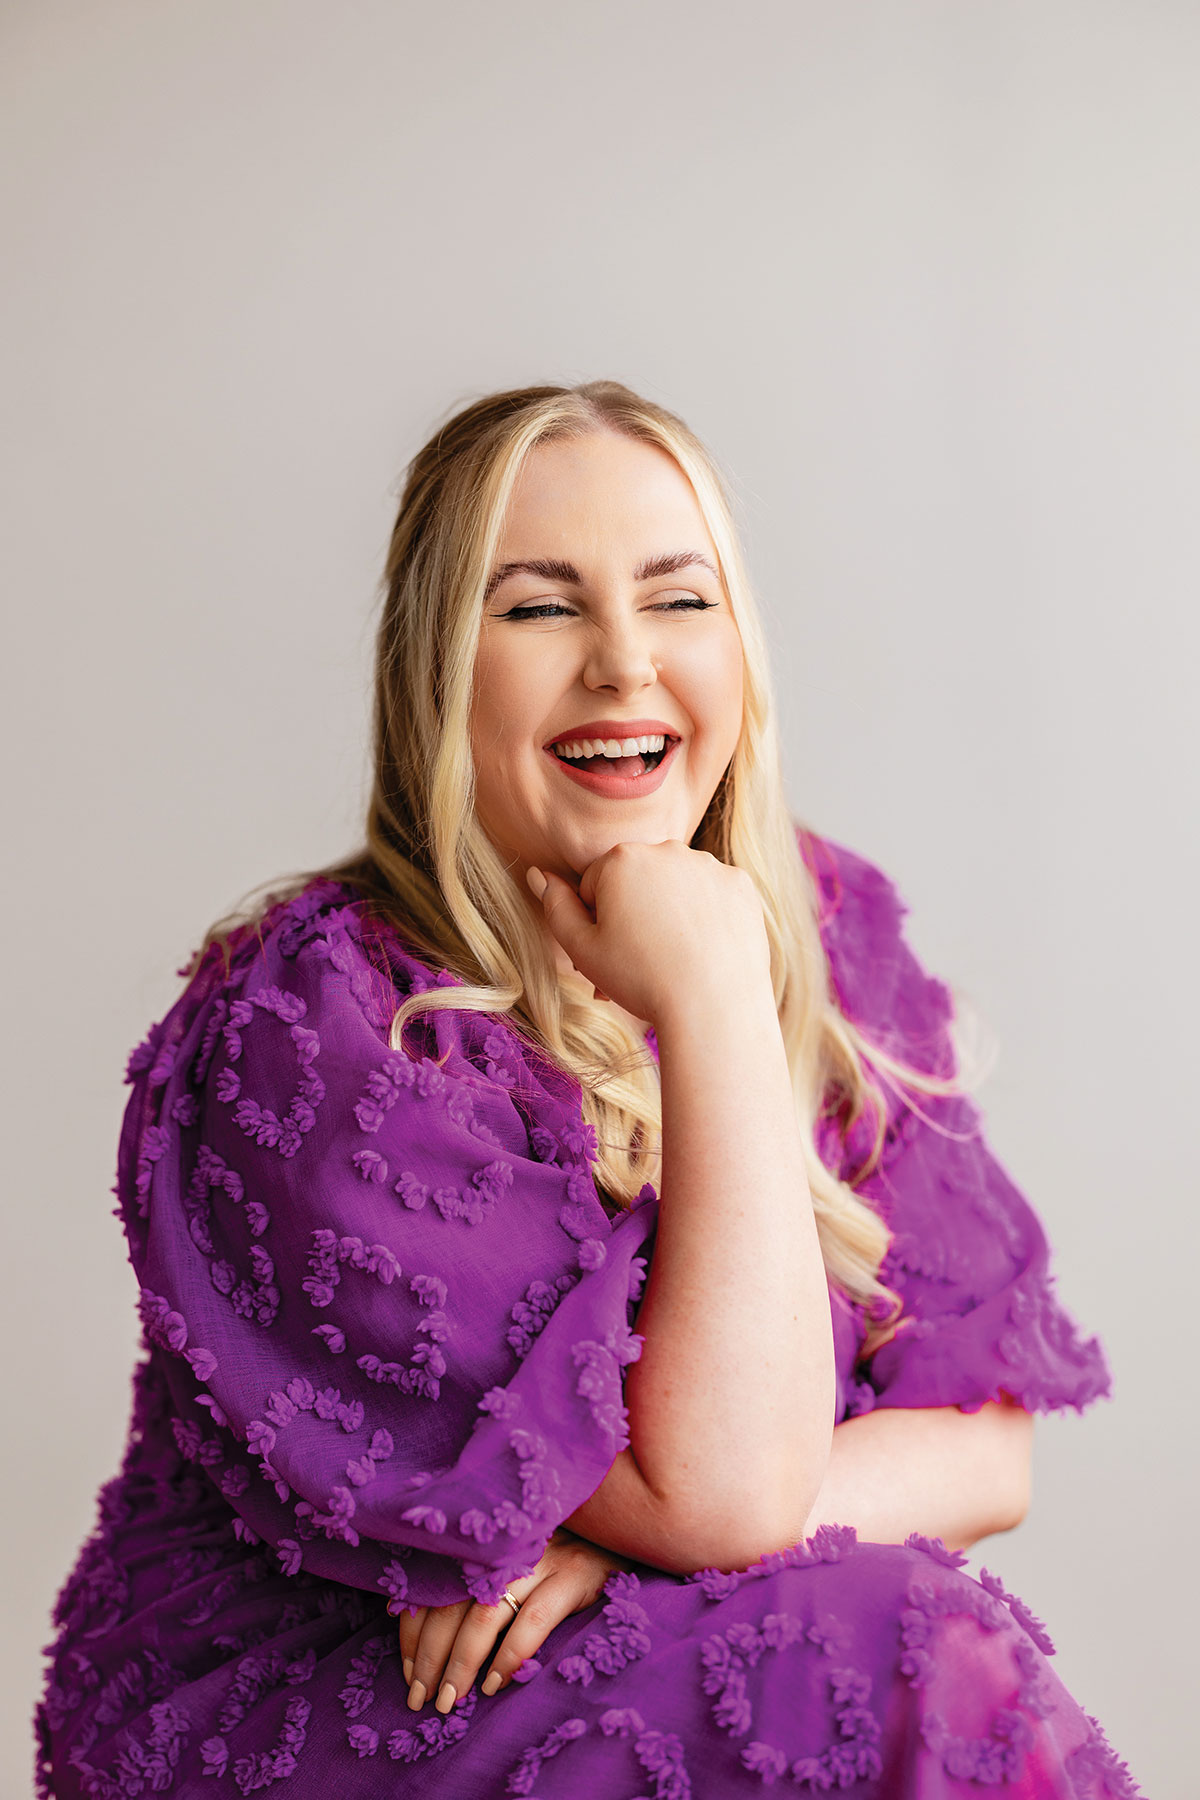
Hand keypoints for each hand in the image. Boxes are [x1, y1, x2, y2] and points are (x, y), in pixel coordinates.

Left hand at [395, 1526, 633, 1713]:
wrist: (626, 1537)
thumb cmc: (558, 1560)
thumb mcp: (509, 1565)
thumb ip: (466, 1584)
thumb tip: (397, 1609)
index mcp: (486, 1542)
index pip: (432, 1586)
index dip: (413, 1632)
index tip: (408, 1674)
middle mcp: (507, 1546)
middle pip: (451, 1603)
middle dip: (430, 1656)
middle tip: (421, 1698)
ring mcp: (542, 1558)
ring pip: (485, 1613)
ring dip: (461, 1663)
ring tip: (449, 1700)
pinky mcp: (575, 1575)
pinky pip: (534, 1619)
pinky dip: (509, 1655)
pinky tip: (495, 1684)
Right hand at [526, 840, 770, 1025]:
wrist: (713, 1007)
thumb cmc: (641, 979)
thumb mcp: (582, 949)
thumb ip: (555, 907)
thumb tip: (538, 874)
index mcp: (622, 858)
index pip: (595, 885)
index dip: (596, 922)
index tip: (610, 952)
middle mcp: (668, 849)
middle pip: (637, 881)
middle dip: (632, 914)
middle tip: (637, 963)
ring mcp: (709, 865)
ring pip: (675, 886)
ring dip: (669, 913)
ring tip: (672, 960)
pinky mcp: (741, 885)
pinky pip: (712, 896)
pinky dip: (706, 917)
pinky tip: (703, 949)